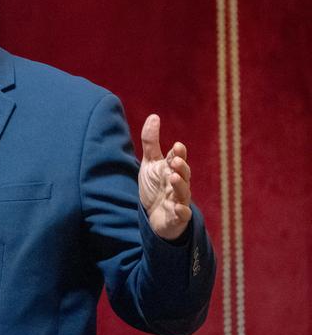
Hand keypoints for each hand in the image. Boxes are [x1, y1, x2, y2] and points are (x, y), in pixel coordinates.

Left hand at [138, 114, 191, 240]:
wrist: (154, 216)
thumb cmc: (155, 186)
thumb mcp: (150, 163)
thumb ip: (151, 142)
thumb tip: (154, 116)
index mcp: (172, 170)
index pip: (177, 159)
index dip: (178, 153)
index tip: (177, 146)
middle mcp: (178, 184)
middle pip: (183, 174)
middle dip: (181, 167)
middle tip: (175, 161)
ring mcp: (179, 201)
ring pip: (183, 193)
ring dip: (180, 185)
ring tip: (174, 177)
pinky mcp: (177, 218)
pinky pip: (182, 215)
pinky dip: (181, 212)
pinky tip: (178, 207)